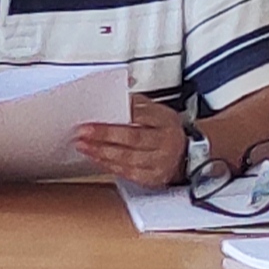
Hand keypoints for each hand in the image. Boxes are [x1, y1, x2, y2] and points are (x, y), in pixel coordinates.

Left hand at [72, 98, 187, 189]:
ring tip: (82, 145)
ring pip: (128, 158)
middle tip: (82, 131)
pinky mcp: (153, 178)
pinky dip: (108, 165)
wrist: (186, 156)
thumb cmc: (165, 131)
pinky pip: (127, 172)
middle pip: (133, 138)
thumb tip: (116, 89)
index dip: (117, 115)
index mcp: (165, 121)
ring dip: (101, 152)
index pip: (140, 115)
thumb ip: (137, 103)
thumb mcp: (157, 112)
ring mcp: (160, 162)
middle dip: (104, 134)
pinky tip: (95, 158)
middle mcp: (165, 142)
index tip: (95, 113)